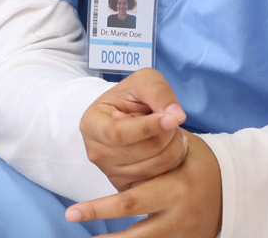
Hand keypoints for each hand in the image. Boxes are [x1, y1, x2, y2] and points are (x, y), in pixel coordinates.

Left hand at [65, 132, 221, 237]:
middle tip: (72, 221)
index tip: (72, 211)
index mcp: (175, 188)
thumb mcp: (179, 145)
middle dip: (102, 224)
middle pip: (135, 230)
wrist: (237, 188)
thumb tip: (113, 129)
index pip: (130, 201)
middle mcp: (178, 213)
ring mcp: (184, 232)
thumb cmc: (197, 160)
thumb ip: (150, 142)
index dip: (99, 208)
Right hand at [80, 69, 188, 189]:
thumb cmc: (132, 97)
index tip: (172, 119)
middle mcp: (96, 152)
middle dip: (166, 136)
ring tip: (174, 133)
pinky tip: (174, 148)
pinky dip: (175, 163)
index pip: (117, 134)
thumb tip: (176, 115)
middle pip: (139, 152)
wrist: (129, 116)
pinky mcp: (128, 186)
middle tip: (175, 122)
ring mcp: (111, 172)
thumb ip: (157, 91)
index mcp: (91, 124)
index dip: (147, 128)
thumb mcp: (142, 81)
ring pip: (152, 167)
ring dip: (174, 148)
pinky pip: (159, 181)